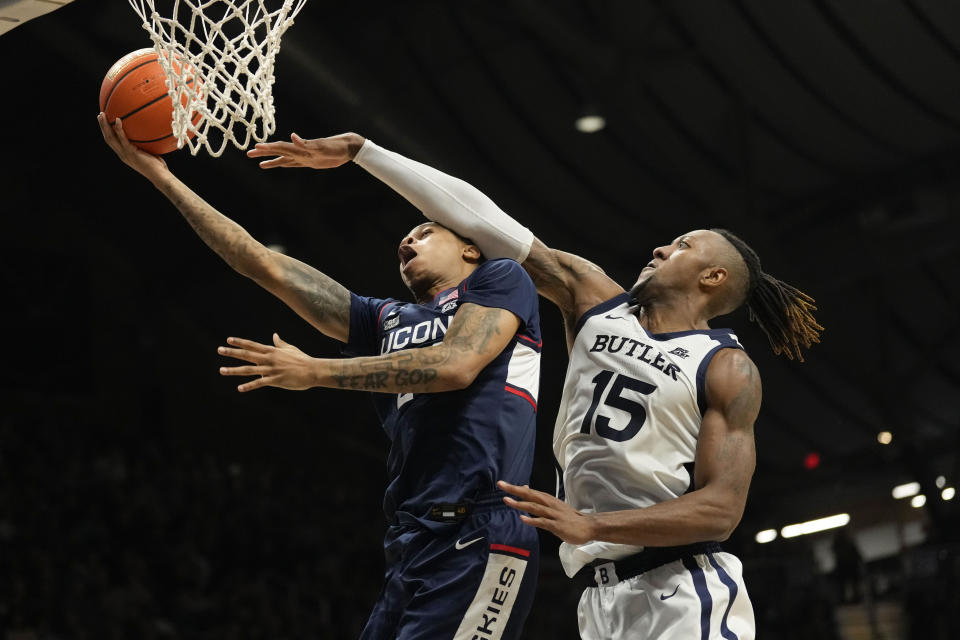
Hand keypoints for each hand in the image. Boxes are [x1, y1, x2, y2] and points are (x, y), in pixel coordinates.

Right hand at [97, 112, 168, 178]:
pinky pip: (122, 139)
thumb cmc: (158, 166)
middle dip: (102, 126)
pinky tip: (117, 120)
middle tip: (100, 115)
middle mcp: (122, 154)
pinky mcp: (131, 153)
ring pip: (111, 138)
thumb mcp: (150, 154)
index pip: (112, 142)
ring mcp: (125, 154)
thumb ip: (146, 145)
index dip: (107, 132)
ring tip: (102, 115)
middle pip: (108, 138)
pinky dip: (119, 129)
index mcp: (124, 154)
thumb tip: (151, 134)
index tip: (105, 122)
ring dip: (105, 126)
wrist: (159, 176)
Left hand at [218, 333, 317, 391]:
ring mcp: (271, 369)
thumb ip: (280, 343)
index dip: (240, 342)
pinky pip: (259, 383)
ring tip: (221, 370)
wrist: (312, 370)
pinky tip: (239, 388)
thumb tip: (274, 335)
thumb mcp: (290, 349)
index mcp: (272, 350)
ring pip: (248, 369)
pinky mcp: (275, 380)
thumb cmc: (302, 359)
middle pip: (246, 355)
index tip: (228, 340)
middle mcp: (269, 359)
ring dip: (234, 370)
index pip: (252, 345)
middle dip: (232, 352)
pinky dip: (249, 386)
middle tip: (219, 350)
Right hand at [246, 132, 364, 168]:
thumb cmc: (335, 147)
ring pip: (284, 158)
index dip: (268, 148)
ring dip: (272, 161)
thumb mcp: (321, 146)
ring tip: (260, 163)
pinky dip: (285, 163)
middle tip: (249, 153)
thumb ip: (306, 143)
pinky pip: (294, 163)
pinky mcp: (310, 161)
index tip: (256, 147)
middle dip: (264, 153)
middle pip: (279, 152)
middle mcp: (300, 152)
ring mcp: (304, 156)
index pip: (281, 147)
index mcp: (301, 148)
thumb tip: (292, 136)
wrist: (347, 148)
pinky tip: (279, 164)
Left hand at [497, 480, 595, 544]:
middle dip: (515, 490)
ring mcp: (553, 514)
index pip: (530, 492)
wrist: (588, 526)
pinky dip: (533, 520)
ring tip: (507, 501)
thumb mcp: (553, 505)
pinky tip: (523, 519)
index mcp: (548, 500)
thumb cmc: (569, 517)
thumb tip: (525, 488)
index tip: (502, 484)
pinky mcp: (557, 525)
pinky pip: (543, 522)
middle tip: (501, 485)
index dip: (516, 488)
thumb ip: (539, 499)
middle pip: (530, 495)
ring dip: (521, 504)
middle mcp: (550, 504)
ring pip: (535, 507)